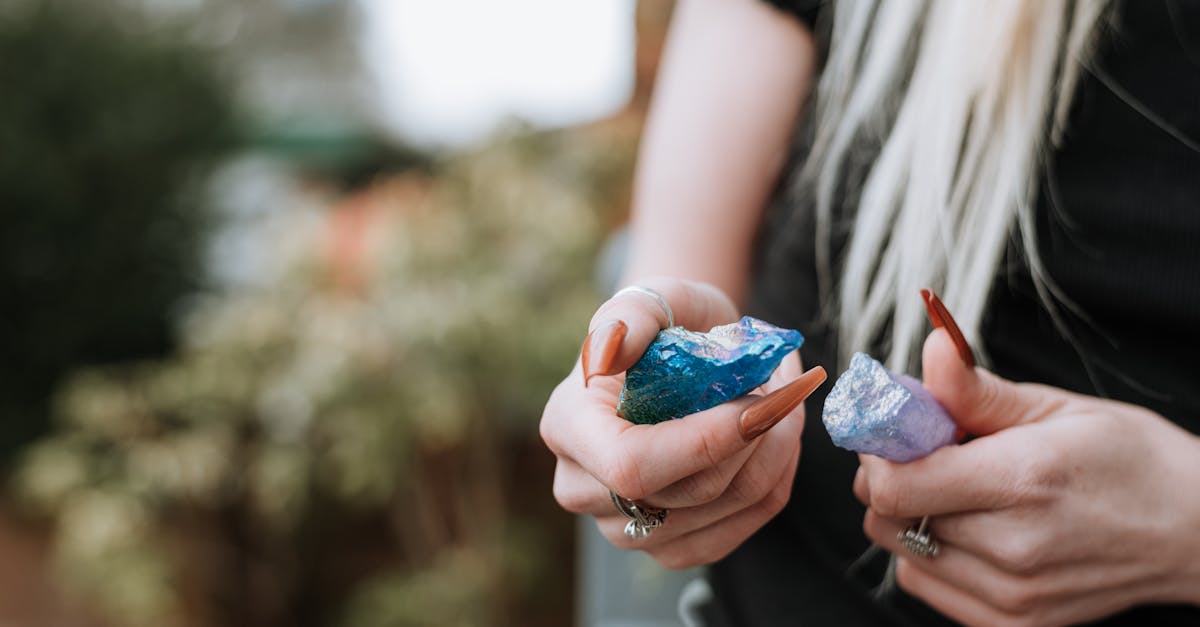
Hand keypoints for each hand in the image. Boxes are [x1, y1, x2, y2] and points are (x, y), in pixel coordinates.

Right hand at [540, 277, 823, 568]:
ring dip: (777, 452)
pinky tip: (779, 438)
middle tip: (788, 383)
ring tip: (785, 399)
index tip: (764, 398)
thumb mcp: (654, 297)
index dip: (706, 442)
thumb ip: (631, 315)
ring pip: (727, 510)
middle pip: (691, 492)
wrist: (677, 357)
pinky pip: (743, 527)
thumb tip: (608, 354)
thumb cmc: (666, 323)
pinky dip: (776, 479)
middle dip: (758, 437)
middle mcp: (583, 488)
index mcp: (567, 427)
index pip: (632, 465)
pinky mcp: (669, 546)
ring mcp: (623, 528)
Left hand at [856, 329, 1199, 625]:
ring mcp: (1012, 596)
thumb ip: (975, 389)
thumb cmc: (1129, 461)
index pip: (894, 483)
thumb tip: (929, 349)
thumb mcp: (1055, 408)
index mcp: (1023, 481)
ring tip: (958, 491)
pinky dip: (927, 553)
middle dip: (889, 475)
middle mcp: (1014, 548)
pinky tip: (969, 528)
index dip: (877, 451)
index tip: (894, 429)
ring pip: (898, 550)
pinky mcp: (1009, 624)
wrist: (1193, 533)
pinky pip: (923, 582)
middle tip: (928, 453)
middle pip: (886, 516)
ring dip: (907, 515)